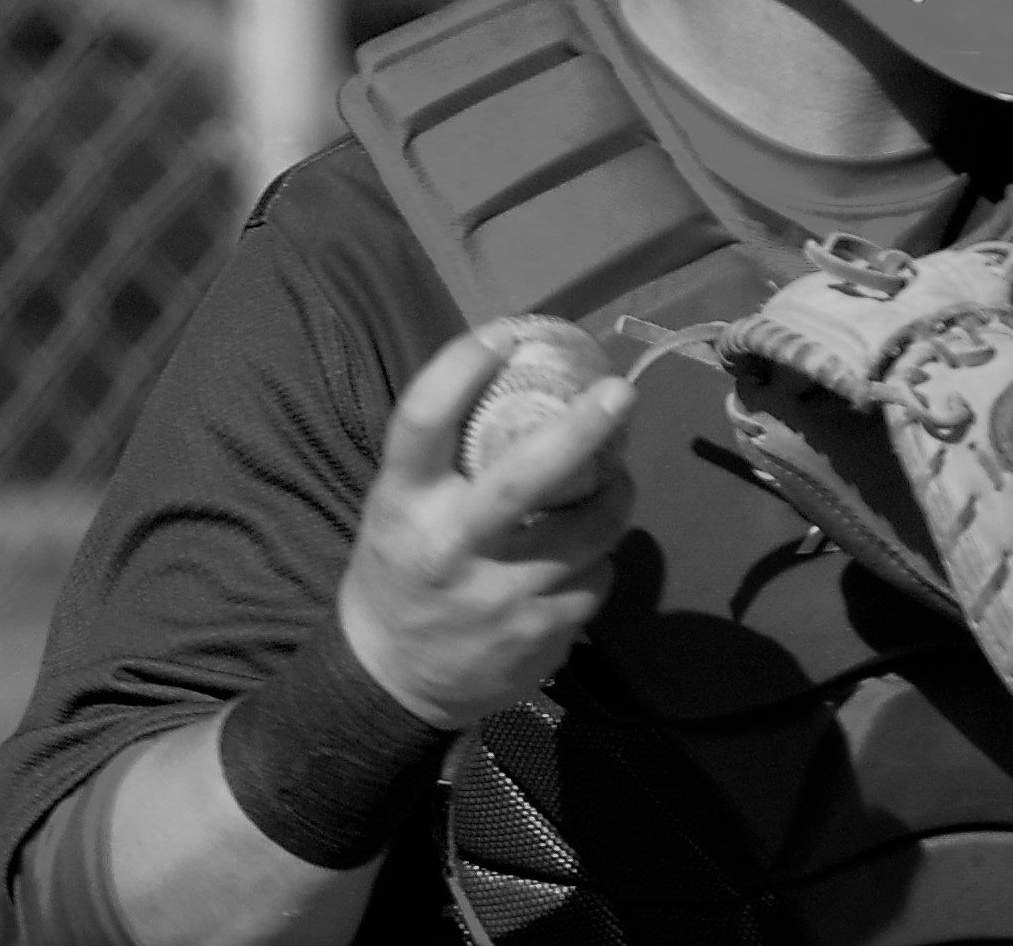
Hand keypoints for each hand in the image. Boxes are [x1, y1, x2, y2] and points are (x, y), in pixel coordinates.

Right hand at [337, 323, 635, 730]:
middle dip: (584, 428)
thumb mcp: (402, 506)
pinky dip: (599, 561)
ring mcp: (498, 597)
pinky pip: (596, 580)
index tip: (506, 332)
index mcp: (404, 505)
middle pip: (527, 476)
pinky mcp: (538, 637)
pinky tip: (583, 557)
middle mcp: (449, 548)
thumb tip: (520, 370)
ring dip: (615, 500)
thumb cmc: (405, 567)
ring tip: (617, 480)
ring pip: (588, 533)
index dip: (463, 366)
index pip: (424, 420)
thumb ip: (449, 456)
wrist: (392, 680)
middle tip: (621, 393)